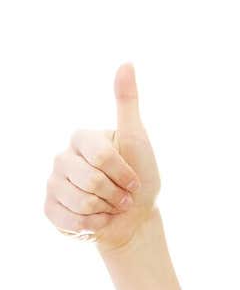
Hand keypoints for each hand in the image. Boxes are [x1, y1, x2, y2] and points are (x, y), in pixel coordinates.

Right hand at [44, 62, 160, 252]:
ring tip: (110, 207)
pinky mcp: (50, 208)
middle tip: (123, 196)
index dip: (122, 173)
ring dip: (105, 210)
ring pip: (79, 202)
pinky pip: (68, 220)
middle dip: (115, 194)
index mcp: (81, 138)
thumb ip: (127, 103)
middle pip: (90, 181)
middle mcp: (63, 158)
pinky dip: (91, 226)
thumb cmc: (139, 177)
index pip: (100, 156)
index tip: (134, 180)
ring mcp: (53, 183)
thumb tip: (127, 63)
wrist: (134, 218)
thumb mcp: (137, 138)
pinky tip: (97, 220)